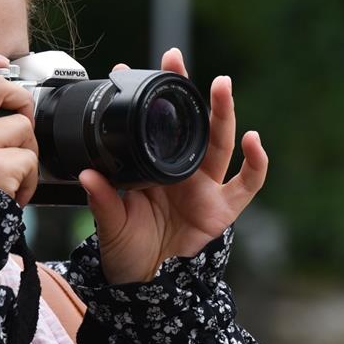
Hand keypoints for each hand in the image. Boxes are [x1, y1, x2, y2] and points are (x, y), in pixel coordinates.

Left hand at [78, 47, 268, 284]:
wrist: (147, 284)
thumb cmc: (127, 250)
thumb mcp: (109, 224)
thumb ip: (102, 200)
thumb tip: (87, 175)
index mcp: (152, 167)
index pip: (151, 124)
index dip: (144, 98)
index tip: (126, 70)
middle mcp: (180, 171)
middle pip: (190, 123)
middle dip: (185, 90)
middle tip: (175, 59)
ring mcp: (205, 187)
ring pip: (220, 142)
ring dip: (223, 113)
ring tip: (220, 85)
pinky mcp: (223, 208)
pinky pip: (247, 182)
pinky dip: (255, 162)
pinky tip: (254, 141)